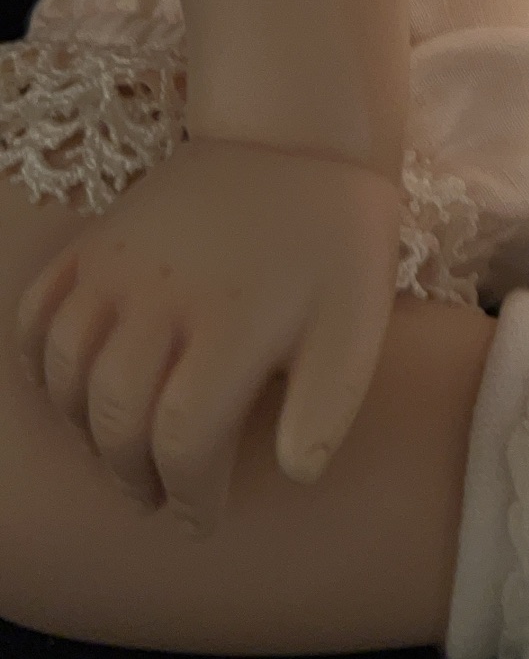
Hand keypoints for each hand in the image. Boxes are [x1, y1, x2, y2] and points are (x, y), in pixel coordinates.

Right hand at [14, 135, 402, 535]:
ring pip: (69, 371)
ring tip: (123, 453)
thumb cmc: (334, 240)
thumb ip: (329, 405)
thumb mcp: (358, 320)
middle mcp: (164, 296)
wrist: (293, 140)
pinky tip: (73, 391)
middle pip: (117, 416)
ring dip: (86, 429)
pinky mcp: (95, 241)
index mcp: (234, 322)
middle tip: (159, 497)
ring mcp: (118, 264)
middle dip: (135, 476)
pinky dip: (41, 361)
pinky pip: (39, 312)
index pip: (184, 439)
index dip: (188, 496)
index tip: (202, 519)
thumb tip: (295, 474)